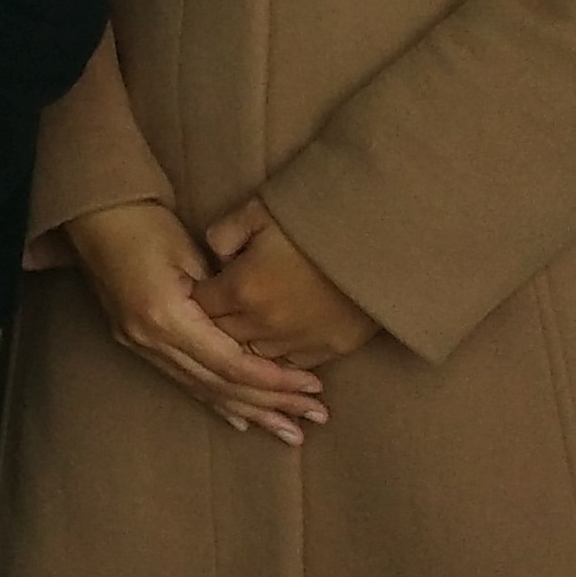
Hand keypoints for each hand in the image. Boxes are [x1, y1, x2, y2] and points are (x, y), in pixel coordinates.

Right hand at [59, 200, 327, 440]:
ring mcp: (138, 344)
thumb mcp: (192, 254)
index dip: (275, 379)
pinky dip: (215, 400)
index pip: (231, 363)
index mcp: (166, 316)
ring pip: (203, 389)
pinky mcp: (135, 341)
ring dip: (248, 411)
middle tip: (316, 416)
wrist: (93, 214)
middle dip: (271, 403)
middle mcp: (150, 339)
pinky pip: (182, 380)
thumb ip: (225, 298)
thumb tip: (259, 332)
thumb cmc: (144, 222)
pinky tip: (240, 421)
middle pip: (220, 384)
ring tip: (289, 431)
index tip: (313, 386)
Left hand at [199, 198, 378, 369]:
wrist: (379, 239)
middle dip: (217, 325)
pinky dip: (281, 357)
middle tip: (218, 314)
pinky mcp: (332, 347)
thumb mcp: (257, 212)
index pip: (201, 307)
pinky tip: (278, 346)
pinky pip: (293, 364)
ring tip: (246, 331)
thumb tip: (214, 255)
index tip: (200, 290)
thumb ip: (224, 234)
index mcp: (242, 288)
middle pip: (224, 337)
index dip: (197, 299)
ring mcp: (300, 340)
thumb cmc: (313, 220)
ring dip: (248, 345)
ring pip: (257, 356)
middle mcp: (266, 323)